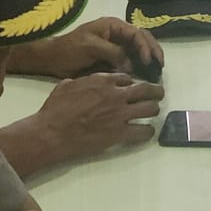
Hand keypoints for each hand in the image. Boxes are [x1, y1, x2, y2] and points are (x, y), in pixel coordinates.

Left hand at [9, 17, 164, 79]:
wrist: (52, 59)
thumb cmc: (69, 49)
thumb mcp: (90, 46)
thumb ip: (112, 52)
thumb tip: (130, 65)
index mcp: (113, 25)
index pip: (136, 33)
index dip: (145, 46)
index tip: (148, 60)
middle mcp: (118, 34)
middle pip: (142, 39)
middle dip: (152, 51)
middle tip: (159, 65)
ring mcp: (116, 46)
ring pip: (139, 50)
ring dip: (148, 59)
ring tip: (156, 71)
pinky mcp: (113, 58)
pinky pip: (130, 60)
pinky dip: (139, 66)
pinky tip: (144, 75)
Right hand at [30, 72, 164, 164]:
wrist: (52, 132)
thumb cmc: (55, 109)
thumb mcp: (66, 85)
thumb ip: (81, 82)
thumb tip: (82, 82)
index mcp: (103, 81)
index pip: (127, 78)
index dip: (132, 83)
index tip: (133, 87)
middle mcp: (116, 95)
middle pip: (146, 89)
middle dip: (155, 91)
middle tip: (159, 94)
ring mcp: (120, 114)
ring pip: (150, 108)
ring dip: (154, 109)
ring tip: (154, 111)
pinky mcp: (120, 133)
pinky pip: (143, 131)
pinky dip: (148, 132)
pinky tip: (146, 132)